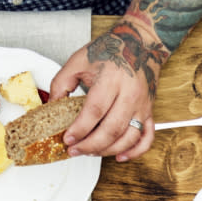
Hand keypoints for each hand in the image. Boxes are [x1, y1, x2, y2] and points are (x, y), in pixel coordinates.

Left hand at [49, 19, 165, 161]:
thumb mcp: (79, 60)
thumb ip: (61, 82)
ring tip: (90, 152)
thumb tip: (51, 106)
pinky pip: (146, 138)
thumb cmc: (110, 50)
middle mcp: (130, 94)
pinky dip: (135, 151)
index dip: (80, 128)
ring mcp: (142, 105)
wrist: (139, 44)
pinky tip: (120, 156)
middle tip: (74, 150)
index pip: (95, 110)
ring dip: (108, 150)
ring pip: (128, 137)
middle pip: (112, 129)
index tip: (67, 138)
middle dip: (91, 145)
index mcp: (112, 79)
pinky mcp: (149, 112)